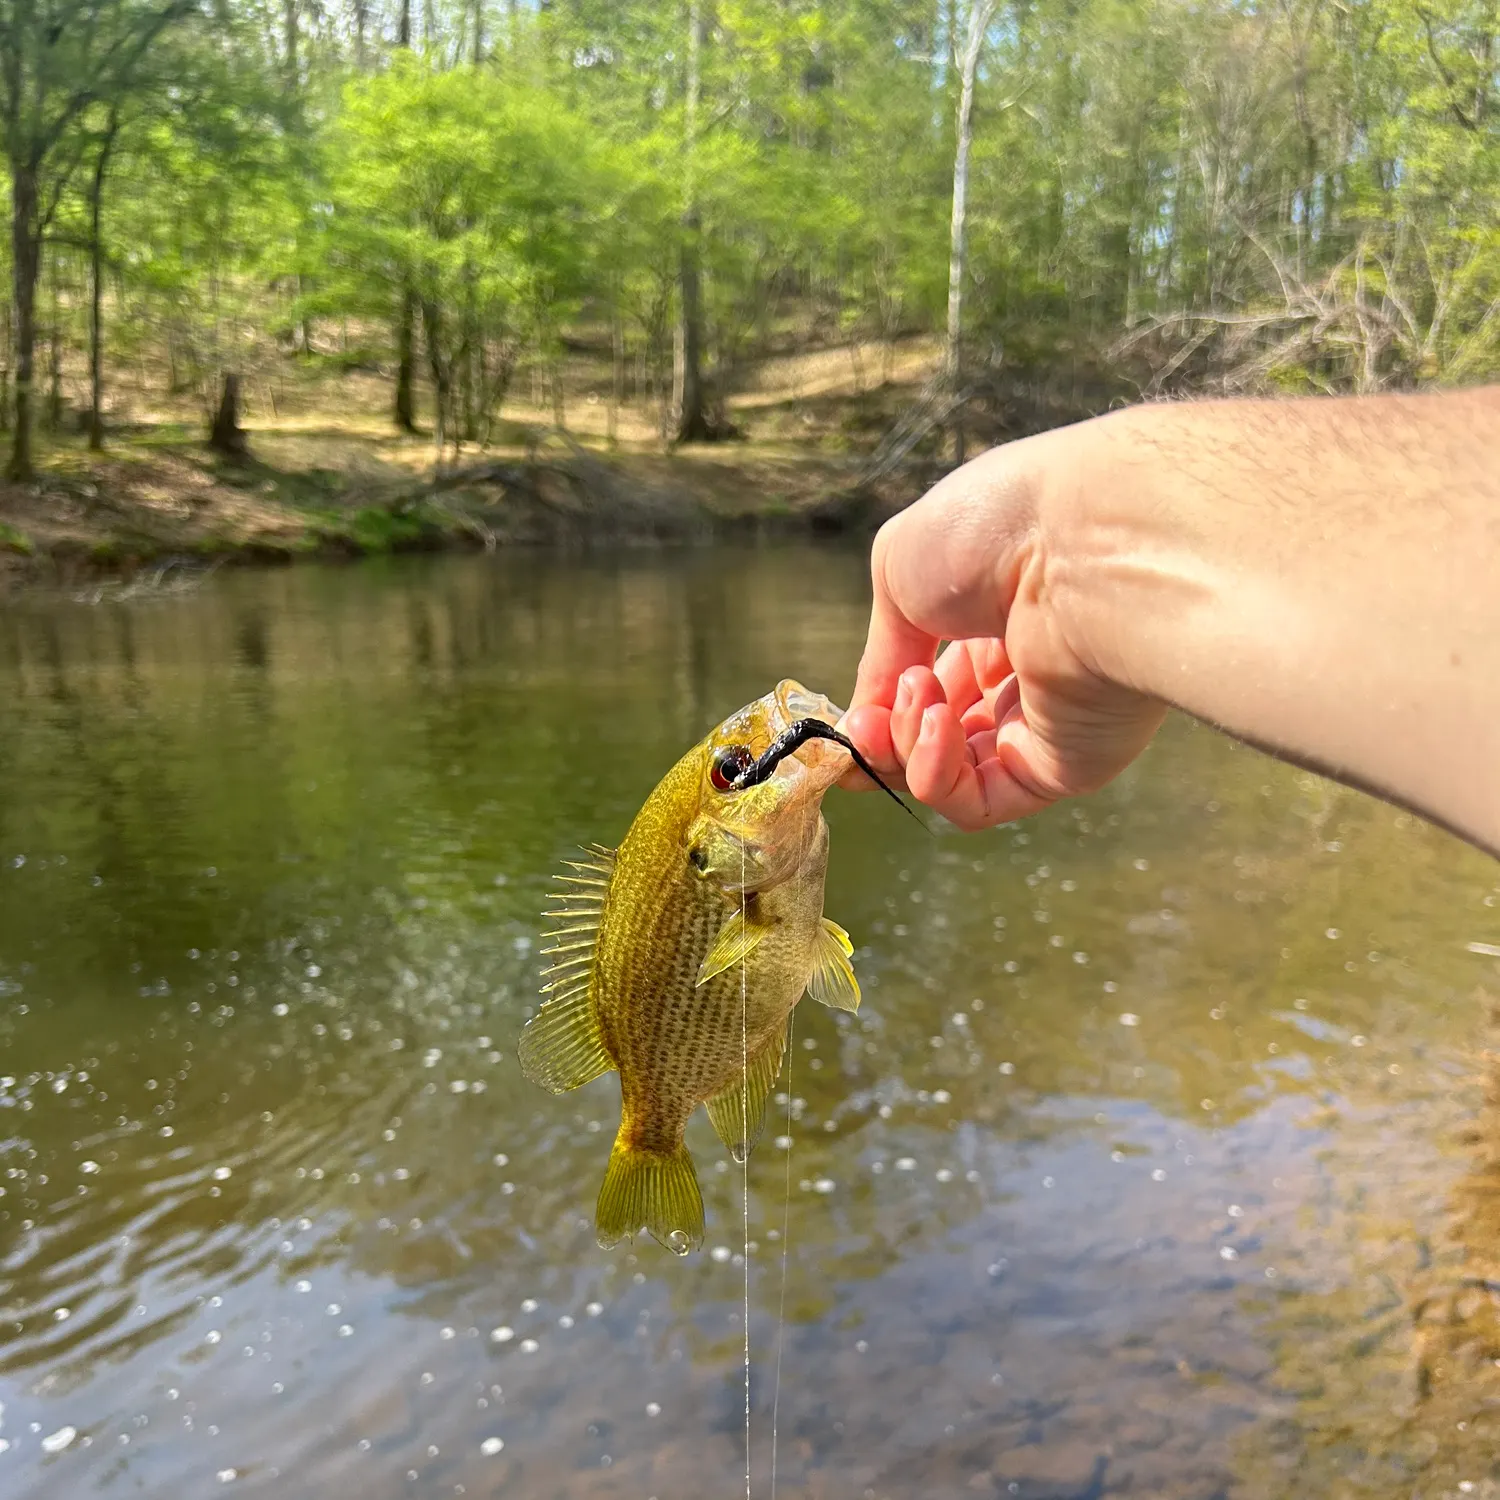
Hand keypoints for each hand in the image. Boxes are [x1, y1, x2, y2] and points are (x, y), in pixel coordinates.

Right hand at [840, 425, 1166, 829]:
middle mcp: (1021, 673)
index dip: (877, 704)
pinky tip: (935, 727)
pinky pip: (982, 801)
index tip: (849, 714)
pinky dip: (938, 776)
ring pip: (949, 777)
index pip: (925, 685)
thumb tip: (864, 720)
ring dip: (907, 749)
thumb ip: (878, 655)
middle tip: (869, 719)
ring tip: (919, 701)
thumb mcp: (900, 570)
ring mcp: (1043, 724)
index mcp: (990, 617)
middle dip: (883, 734)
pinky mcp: (1065, 766)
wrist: (1082, 544)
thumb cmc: (997, 530)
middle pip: (930, 737)